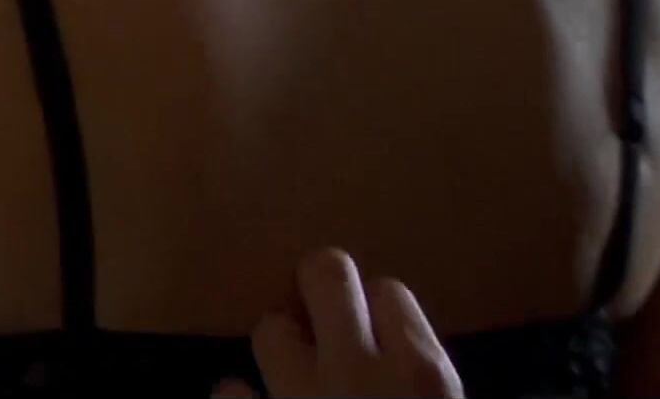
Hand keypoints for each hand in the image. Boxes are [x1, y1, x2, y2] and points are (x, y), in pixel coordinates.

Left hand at [237, 248, 464, 397]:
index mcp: (422, 375)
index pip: (391, 293)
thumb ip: (428, 375)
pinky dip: (241, 394)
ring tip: (290, 368)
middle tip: (322, 313)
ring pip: (271, 330)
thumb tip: (409, 349)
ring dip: (281, 347)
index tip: (379, 329)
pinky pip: (231, 391)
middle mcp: (357, 373)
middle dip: (321, 287)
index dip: (382, 311)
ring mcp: (296, 395)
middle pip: (326, 273)